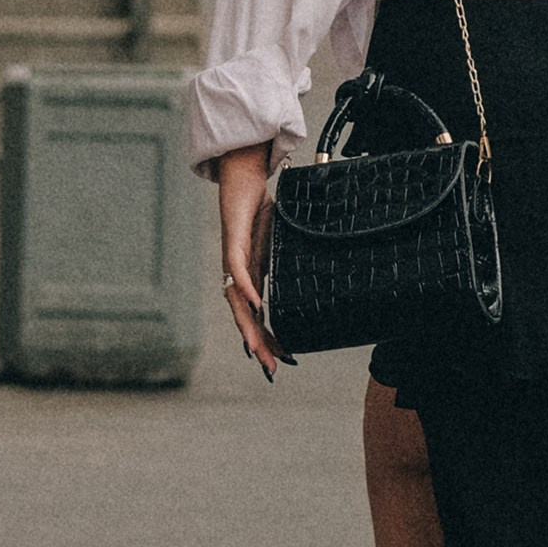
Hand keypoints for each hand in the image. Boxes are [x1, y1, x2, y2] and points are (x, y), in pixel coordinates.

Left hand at [216, 146, 288, 378]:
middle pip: (246, 317)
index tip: (282, 359)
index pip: (258, 314)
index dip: (269, 337)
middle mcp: (239, 274)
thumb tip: (315, 268)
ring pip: (238, 302)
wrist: (243, 178)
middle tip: (272, 369)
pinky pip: (239, 272)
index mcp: (253, 276)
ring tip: (260, 349)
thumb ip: (290, 257)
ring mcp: (233, 261)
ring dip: (250, 327)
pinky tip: (255, 306)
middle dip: (260, 344)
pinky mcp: (232, 244)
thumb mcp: (281, 239)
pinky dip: (247, 290)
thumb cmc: (260, 206)